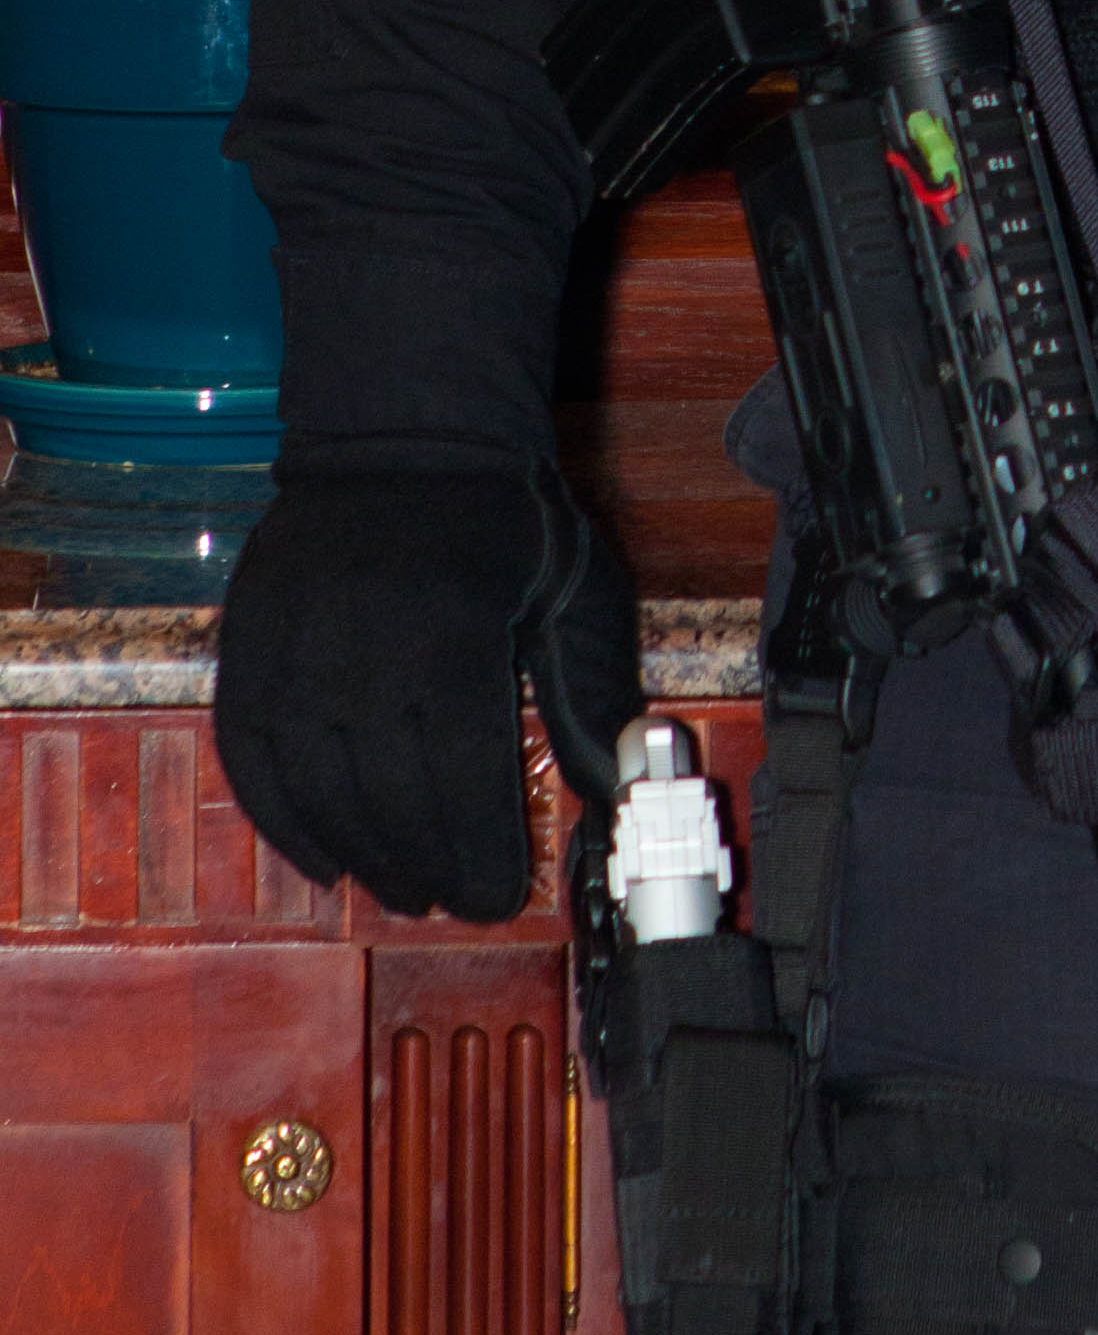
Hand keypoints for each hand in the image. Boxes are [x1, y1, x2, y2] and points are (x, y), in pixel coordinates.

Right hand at [215, 456, 642, 920]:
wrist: (405, 435)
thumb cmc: (504, 519)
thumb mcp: (574, 589)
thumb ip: (591, 692)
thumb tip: (611, 792)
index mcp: (455, 634)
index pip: (464, 778)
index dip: (480, 854)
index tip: (500, 898)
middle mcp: (364, 648)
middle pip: (389, 799)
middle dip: (427, 867)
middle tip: (451, 900)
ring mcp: (295, 649)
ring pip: (317, 790)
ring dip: (360, 856)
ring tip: (400, 887)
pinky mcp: (248, 646)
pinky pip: (249, 755)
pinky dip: (279, 821)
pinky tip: (322, 858)